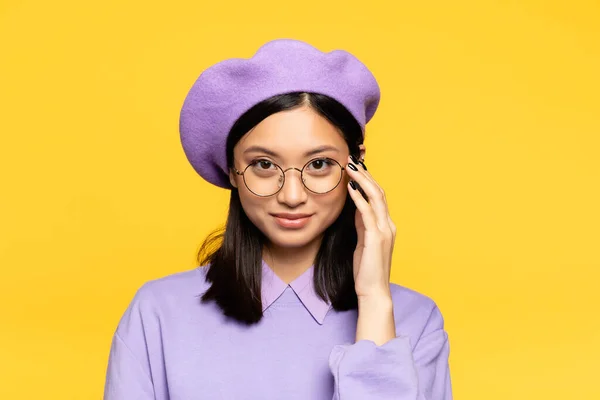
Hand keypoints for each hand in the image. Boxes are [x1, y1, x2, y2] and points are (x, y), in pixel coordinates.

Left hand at [345, 155, 396, 299]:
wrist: (373, 292)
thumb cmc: (367, 270)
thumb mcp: (363, 242)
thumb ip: (362, 224)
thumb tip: (355, 207)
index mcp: (386, 225)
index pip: (378, 196)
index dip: (367, 180)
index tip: (355, 167)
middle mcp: (388, 225)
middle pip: (379, 192)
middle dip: (365, 174)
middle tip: (352, 160)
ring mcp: (384, 231)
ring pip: (376, 197)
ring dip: (362, 180)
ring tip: (350, 167)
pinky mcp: (376, 238)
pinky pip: (367, 212)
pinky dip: (359, 198)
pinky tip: (349, 188)